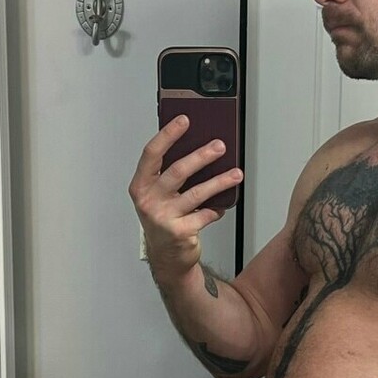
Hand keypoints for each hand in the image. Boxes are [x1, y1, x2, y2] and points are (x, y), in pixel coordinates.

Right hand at [128, 116, 242, 282]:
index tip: (184, 120)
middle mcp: (149, 200)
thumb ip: (168, 172)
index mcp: (141, 185)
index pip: (152, 154)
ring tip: (236, 174)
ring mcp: (164, 217)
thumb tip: (197, 145)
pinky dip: (217, 208)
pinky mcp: (181, 232)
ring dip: (220, 182)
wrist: (167, 256)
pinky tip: (223, 205)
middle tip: (220, 146)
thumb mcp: (158, 194)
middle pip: (178, 171)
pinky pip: (206, 214)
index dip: (168, 134)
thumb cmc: (163, 219)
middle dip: (202, 156)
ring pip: (197, 193)